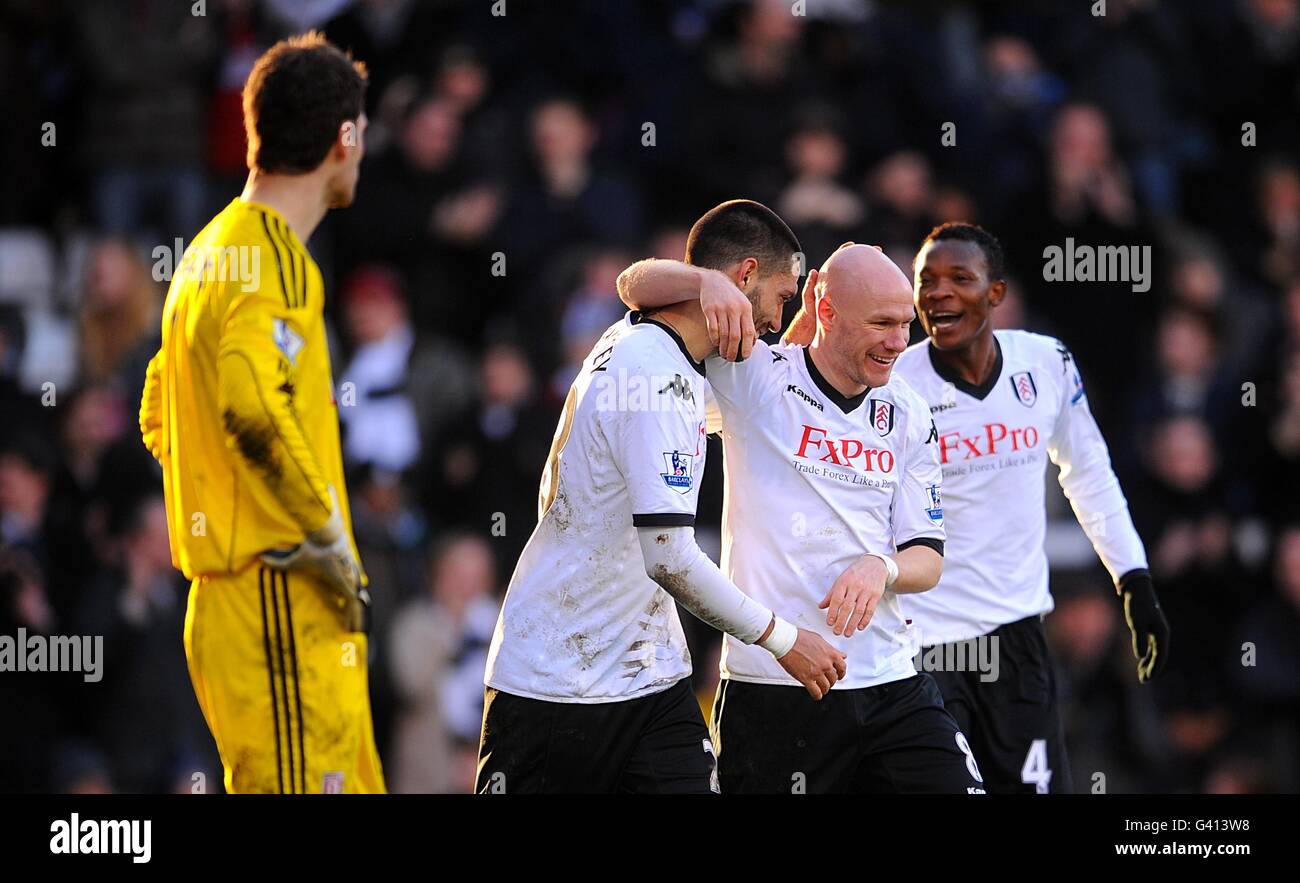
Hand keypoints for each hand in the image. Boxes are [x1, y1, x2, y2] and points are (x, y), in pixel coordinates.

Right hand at [260, 486, 368, 630]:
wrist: (326, 538)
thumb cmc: (312, 549)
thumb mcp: (294, 560)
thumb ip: (279, 563)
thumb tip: (262, 559)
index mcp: (336, 574)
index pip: (342, 590)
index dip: (342, 600)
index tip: (339, 608)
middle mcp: (345, 578)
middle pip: (351, 598)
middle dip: (351, 611)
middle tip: (349, 624)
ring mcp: (351, 582)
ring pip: (354, 604)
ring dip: (354, 617)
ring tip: (351, 630)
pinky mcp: (350, 587)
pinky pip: (354, 607)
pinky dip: (353, 617)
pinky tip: (350, 628)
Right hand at [700, 269, 754, 360]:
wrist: (713, 281)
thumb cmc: (730, 296)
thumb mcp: (743, 304)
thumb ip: (747, 320)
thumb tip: (752, 341)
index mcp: (746, 308)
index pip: (749, 331)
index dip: (747, 346)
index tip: (745, 356)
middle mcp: (735, 309)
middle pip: (735, 336)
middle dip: (733, 351)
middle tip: (731, 358)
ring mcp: (721, 309)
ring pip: (724, 335)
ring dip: (723, 347)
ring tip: (723, 353)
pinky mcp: (709, 309)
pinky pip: (712, 329)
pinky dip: (714, 339)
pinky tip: (715, 343)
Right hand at [776, 628, 846, 699]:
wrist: (786, 641)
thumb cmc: (799, 637)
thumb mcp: (819, 639)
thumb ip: (831, 649)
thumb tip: (840, 654)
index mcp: (831, 653)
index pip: (842, 667)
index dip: (841, 673)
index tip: (839, 675)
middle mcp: (826, 664)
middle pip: (834, 678)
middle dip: (831, 681)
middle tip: (827, 681)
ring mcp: (817, 672)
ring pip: (826, 687)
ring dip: (824, 689)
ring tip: (821, 688)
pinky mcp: (806, 679)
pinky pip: (816, 692)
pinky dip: (817, 695)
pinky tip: (816, 694)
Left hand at [819, 554, 887, 635]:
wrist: (874, 565)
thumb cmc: (855, 574)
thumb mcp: (841, 580)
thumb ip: (831, 594)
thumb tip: (821, 606)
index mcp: (844, 582)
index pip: (836, 599)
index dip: (832, 612)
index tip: (829, 623)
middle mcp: (855, 587)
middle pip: (847, 607)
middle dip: (841, 621)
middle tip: (836, 632)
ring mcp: (866, 591)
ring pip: (859, 611)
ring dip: (852, 624)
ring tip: (847, 633)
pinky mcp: (876, 595)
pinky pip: (870, 610)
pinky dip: (865, 620)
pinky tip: (860, 627)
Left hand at [1120, 572, 1168, 683]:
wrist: (1136, 589)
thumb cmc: (1136, 605)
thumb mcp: (1136, 623)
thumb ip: (1139, 639)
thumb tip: (1141, 656)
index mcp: (1161, 633)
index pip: (1160, 655)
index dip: (1154, 668)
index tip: (1147, 679)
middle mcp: (1162, 633)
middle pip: (1159, 655)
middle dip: (1152, 668)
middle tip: (1143, 680)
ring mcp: (1157, 630)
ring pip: (1155, 651)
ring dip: (1149, 663)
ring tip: (1141, 674)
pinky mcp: (1150, 628)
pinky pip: (1151, 645)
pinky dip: (1147, 654)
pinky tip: (1141, 660)